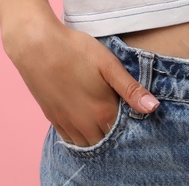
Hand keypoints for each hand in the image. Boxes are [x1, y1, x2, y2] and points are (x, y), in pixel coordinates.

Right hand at [6, 17, 158, 146]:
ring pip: (87, 144)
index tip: (132, 112)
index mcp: (103, 111)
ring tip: (102, 121)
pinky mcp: (52, 117)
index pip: (123, 132)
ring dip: (97, 138)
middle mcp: (84, 123)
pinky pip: (69, 139)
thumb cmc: (74, 49)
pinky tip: (84, 126)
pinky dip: (79, 138)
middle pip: (106, 141)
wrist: (36, 45)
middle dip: (114, 134)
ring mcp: (66, 122)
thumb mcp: (108, 64)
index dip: (130, 124)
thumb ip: (130, 88)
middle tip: (118, 115)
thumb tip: (153, 107)